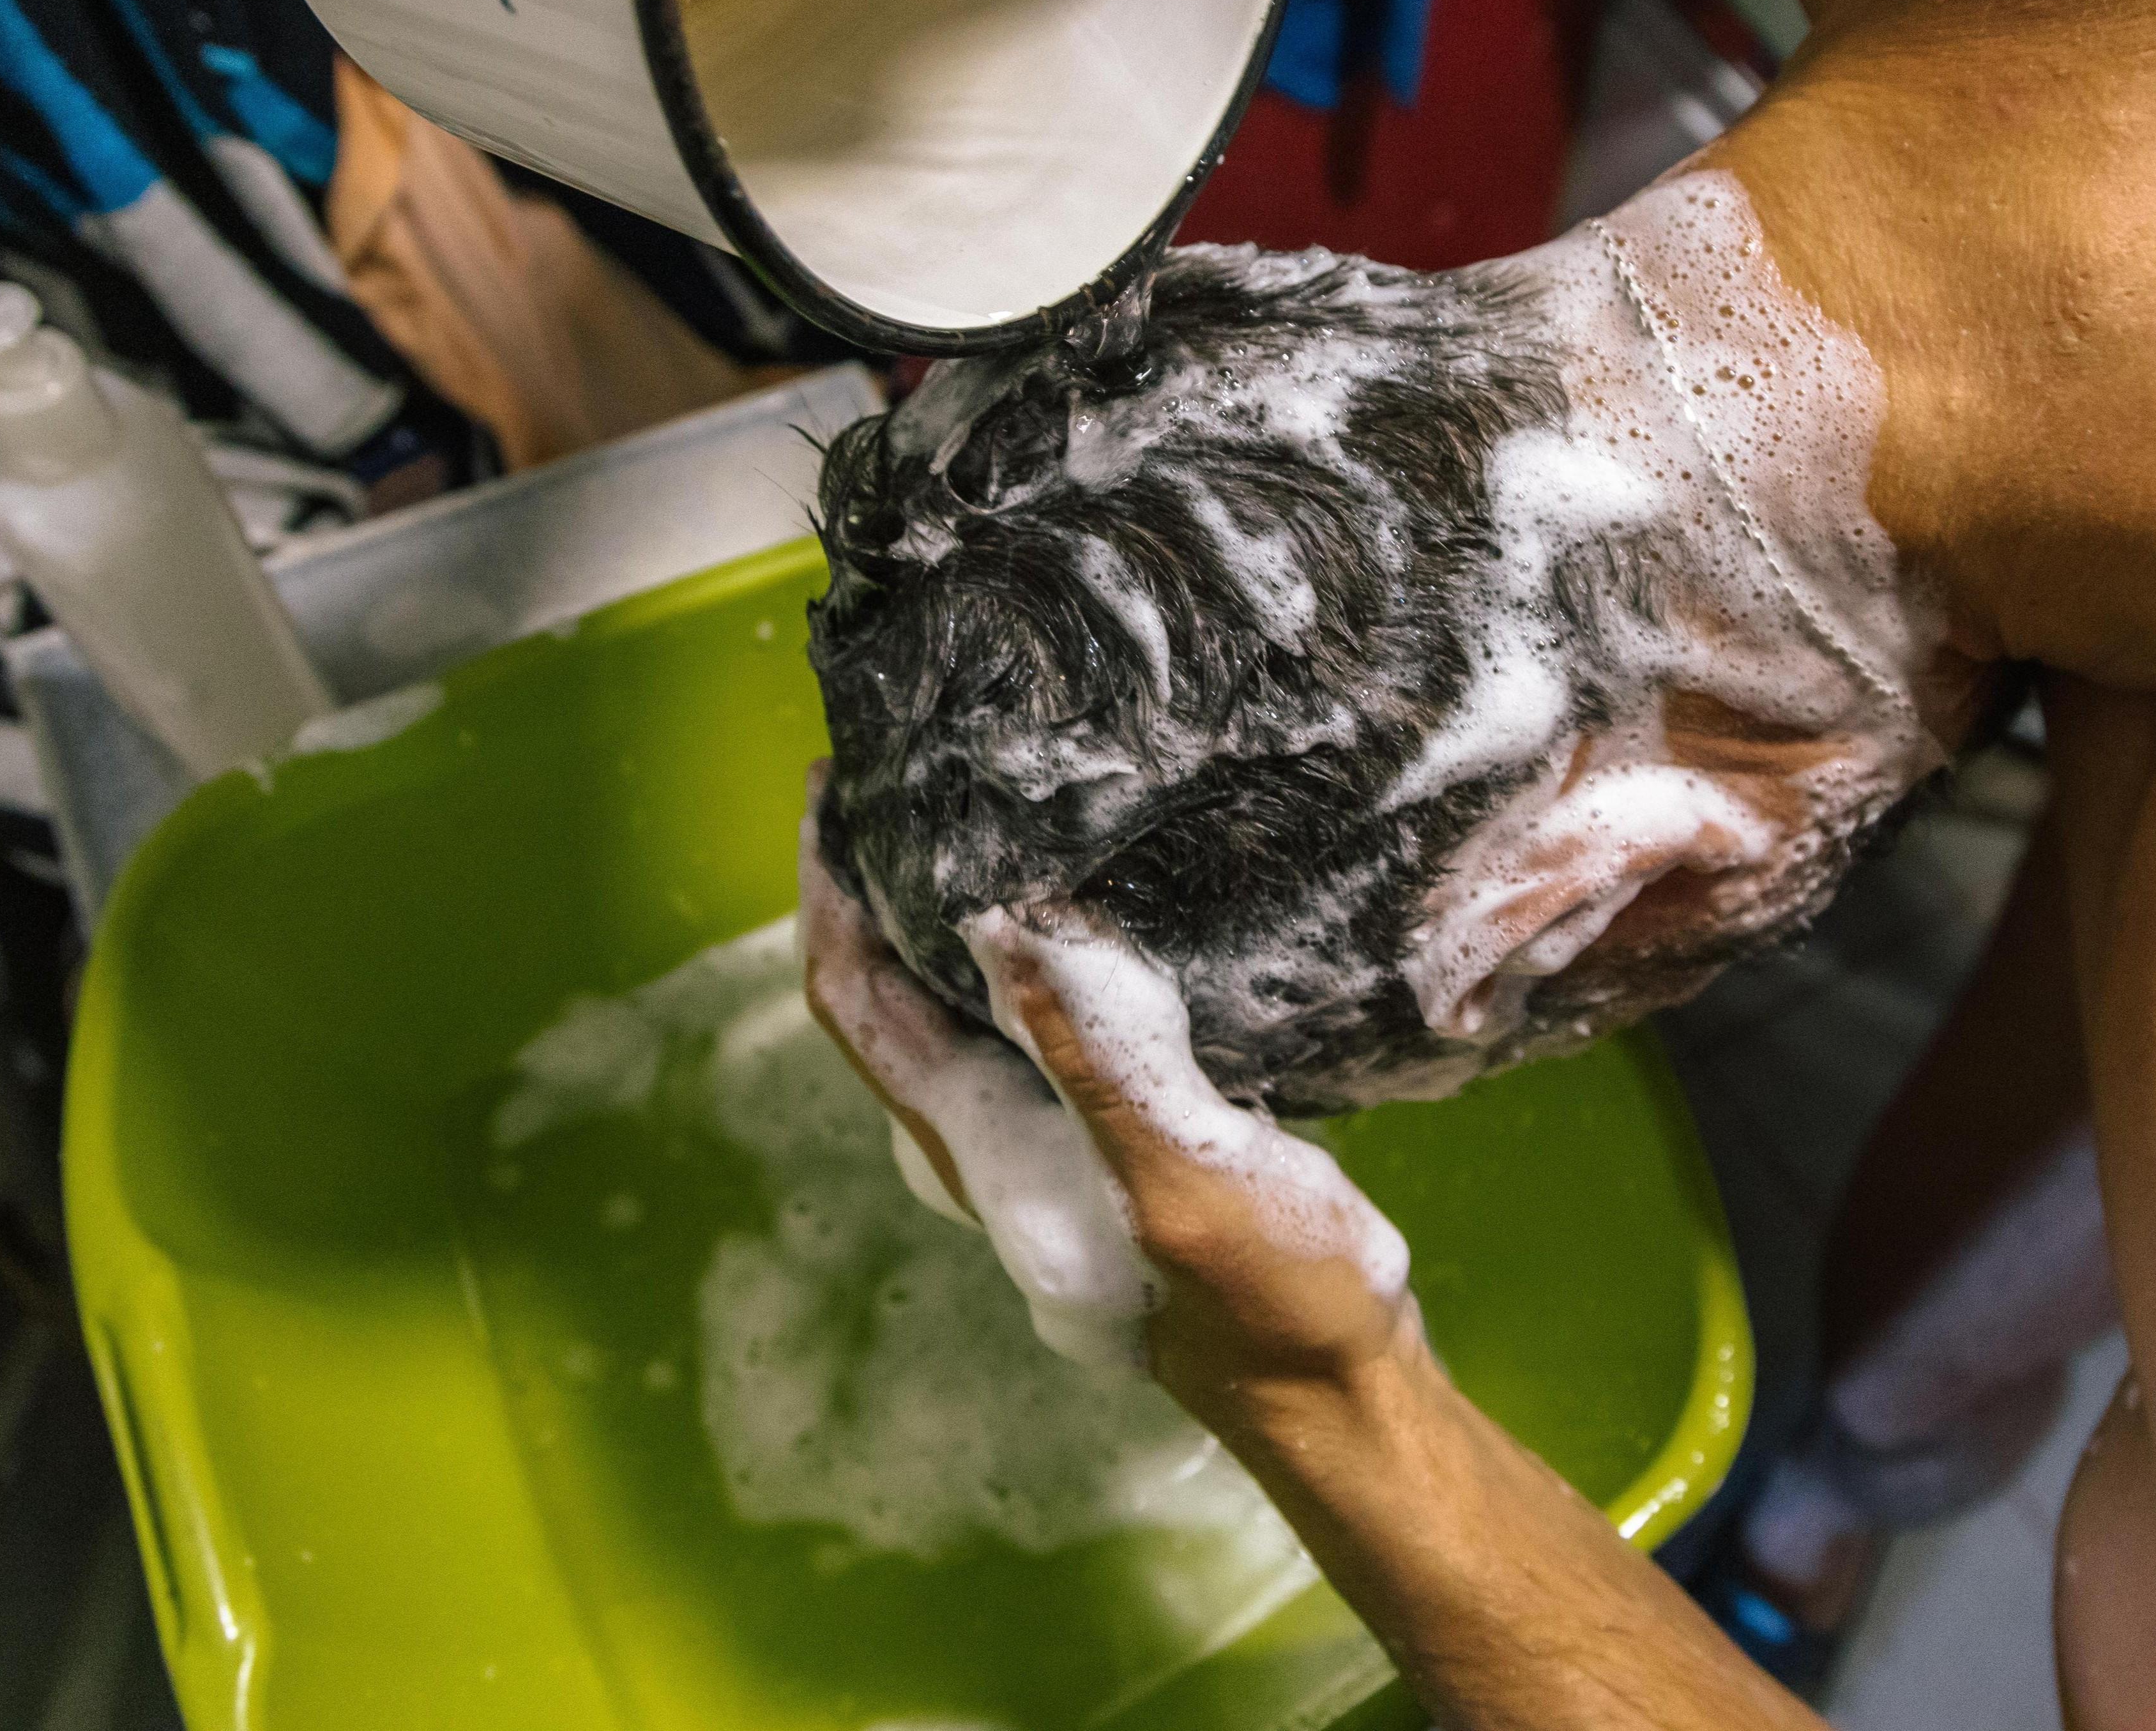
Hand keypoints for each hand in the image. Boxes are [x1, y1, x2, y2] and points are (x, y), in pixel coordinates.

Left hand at [796, 767, 1417, 1435]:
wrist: (1328, 1385)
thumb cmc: (1259, 1295)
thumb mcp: (1180, 1172)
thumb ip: (1091, 1057)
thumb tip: (997, 925)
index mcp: (977, 1152)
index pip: (853, 1000)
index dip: (827, 892)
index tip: (830, 788)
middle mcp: (988, 1144)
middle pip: (883, 997)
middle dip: (871, 885)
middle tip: (896, 771)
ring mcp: (1043, 1143)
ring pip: (951, 1008)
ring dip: (942, 910)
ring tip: (974, 805)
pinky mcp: (1103, 1135)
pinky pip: (1031, 1021)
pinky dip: (1026, 947)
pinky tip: (1081, 894)